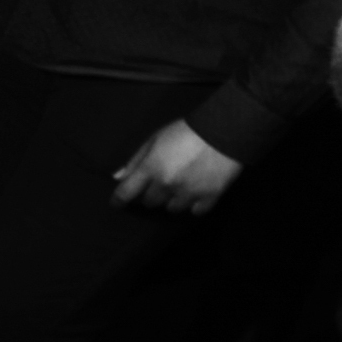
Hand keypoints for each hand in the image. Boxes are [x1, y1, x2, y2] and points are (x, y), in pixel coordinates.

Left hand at [110, 118, 243, 214]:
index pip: (125, 192)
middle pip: (150, 202)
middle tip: (160, 184)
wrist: (224, 130)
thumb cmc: (185, 131)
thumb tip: (118, 178)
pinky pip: (195, 211)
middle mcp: (166, 185)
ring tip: (180, 188)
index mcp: (150, 168)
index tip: (117, 204)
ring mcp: (188, 193)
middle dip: (151, 194)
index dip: (118, 200)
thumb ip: (136, 159)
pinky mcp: (209, 197)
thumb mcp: (155, 138)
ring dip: (172, 200)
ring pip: (172, 209)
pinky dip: (194, 205)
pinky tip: (196, 195)